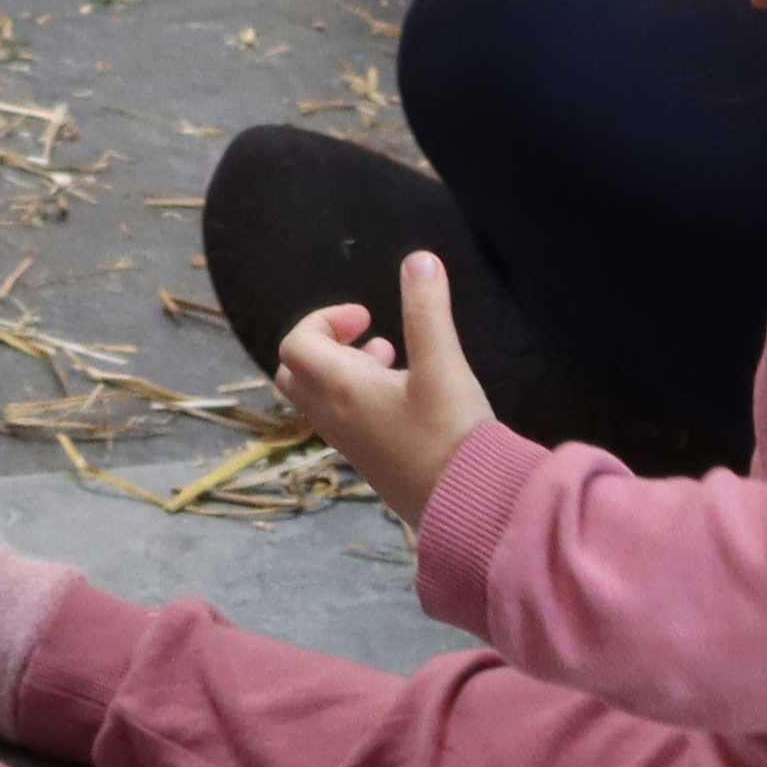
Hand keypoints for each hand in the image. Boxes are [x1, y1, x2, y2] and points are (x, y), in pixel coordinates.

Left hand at [275, 250, 504, 517]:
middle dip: (326, 345)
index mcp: (340, 390)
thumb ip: (428, 311)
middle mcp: (335, 418)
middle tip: (369, 340)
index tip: (367, 315)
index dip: (324, 319)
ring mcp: (351, 445)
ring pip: (322, 398)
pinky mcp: (372, 463)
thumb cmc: (451, 434)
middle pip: (297, 373)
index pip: (296, 344)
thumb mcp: (444, 365)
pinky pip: (346, 420)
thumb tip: (418, 260)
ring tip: (394, 361)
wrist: (471, 507)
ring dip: (347, 371)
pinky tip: (409, 398)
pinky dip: (362, 398)